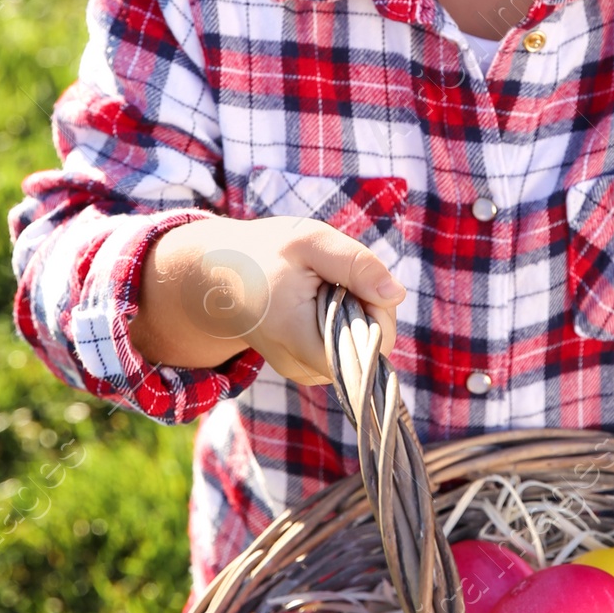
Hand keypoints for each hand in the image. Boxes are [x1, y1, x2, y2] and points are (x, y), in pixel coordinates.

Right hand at [131, 215, 404, 385]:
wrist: (217, 274)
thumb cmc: (262, 253)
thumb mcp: (309, 241)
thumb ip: (355, 264)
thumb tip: (396, 294)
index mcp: (298, 339)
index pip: (367, 352)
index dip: (376, 315)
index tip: (354, 282)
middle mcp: (300, 367)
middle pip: (370, 351)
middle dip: (368, 310)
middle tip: (336, 279)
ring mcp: (302, 371)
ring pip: (360, 350)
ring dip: (356, 315)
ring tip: (322, 290)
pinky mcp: (306, 366)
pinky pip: (345, 348)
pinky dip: (343, 323)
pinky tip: (319, 303)